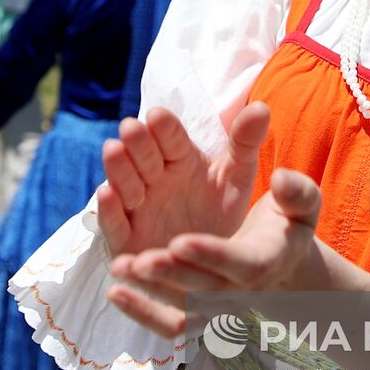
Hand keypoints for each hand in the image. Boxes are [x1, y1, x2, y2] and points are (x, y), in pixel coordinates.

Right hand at [97, 102, 270, 259]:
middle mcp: (155, 179)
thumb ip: (245, 143)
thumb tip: (262, 107)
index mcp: (181, 159)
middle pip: (144, 157)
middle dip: (137, 143)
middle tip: (131, 127)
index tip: (158, 116)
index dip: (165, 129)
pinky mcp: (126, 239)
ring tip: (113, 149)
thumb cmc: (221, 211)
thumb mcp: (237, 176)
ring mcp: (138, 207)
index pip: (172, 139)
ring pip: (125, 184)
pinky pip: (115, 223)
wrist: (213, 261)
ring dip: (118, 168)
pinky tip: (107, 194)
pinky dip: (109, 210)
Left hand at [106, 167, 323, 338]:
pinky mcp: (196, 316)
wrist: (280, 266)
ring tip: (119, 269)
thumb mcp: (301, 205)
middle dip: (171, 276)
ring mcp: (216, 310)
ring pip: (181, 312)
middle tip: (139, 261)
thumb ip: (296, 192)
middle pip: (203, 291)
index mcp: (265, 262)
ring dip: (148, 295)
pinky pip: (169, 325)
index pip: (239, 264)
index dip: (210, 255)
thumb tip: (282, 178)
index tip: (179, 242)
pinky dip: (141, 313)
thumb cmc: (286, 227)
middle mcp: (239, 293)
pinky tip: (115, 292)